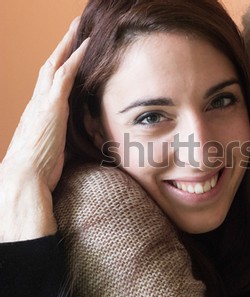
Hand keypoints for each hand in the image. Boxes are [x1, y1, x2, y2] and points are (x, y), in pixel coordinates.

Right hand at [0, 17, 88, 241]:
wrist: (24, 179)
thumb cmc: (37, 172)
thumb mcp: (51, 153)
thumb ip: (61, 142)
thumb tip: (73, 146)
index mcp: (38, 113)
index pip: (48, 83)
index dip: (57, 67)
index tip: (67, 55)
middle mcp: (38, 103)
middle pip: (50, 66)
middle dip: (62, 47)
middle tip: (74, 29)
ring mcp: (44, 102)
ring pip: (56, 64)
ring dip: (69, 44)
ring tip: (80, 27)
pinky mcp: (52, 106)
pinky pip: (65, 75)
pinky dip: (76, 58)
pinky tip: (87, 44)